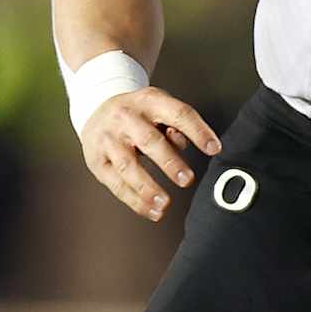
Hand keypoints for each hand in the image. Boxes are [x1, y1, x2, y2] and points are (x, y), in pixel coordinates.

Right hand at [80, 86, 221, 222]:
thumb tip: (184, 144)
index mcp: (149, 101)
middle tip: (187, 179)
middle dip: (169, 162)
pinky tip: (151, 210)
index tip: (214, 149)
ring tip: (165, 204)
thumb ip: (174, 124)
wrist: (96, 108)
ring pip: (127, 166)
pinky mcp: (97, 160)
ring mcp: (108, 139)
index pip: (178, 114)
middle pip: (149, 141)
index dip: (198, 131)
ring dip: (147, 188)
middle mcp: (126, 118)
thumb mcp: (158, 107)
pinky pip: (116, 184)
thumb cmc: (138, 113)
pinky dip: (134, 201)